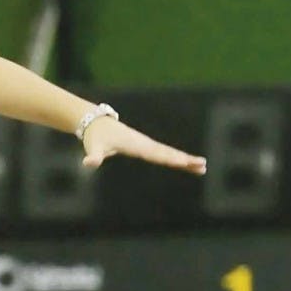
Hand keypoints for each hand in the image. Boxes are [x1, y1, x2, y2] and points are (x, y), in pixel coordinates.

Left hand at [81, 116, 206, 174]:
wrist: (95, 123)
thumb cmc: (94, 137)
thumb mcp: (93, 147)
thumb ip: (93, 157)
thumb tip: (88, 163)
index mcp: (135, 145)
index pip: (156, 154)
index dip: (170, 158)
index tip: (184, 162)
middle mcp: (144, 144)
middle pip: (168, 153)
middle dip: (185, 160)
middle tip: (203, 166)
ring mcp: (146, 144)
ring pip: (168, 153)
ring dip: (185, 159)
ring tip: (202, 167)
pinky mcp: (144, 146)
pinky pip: (163, 153)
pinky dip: (176, 158)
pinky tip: (185, 164)